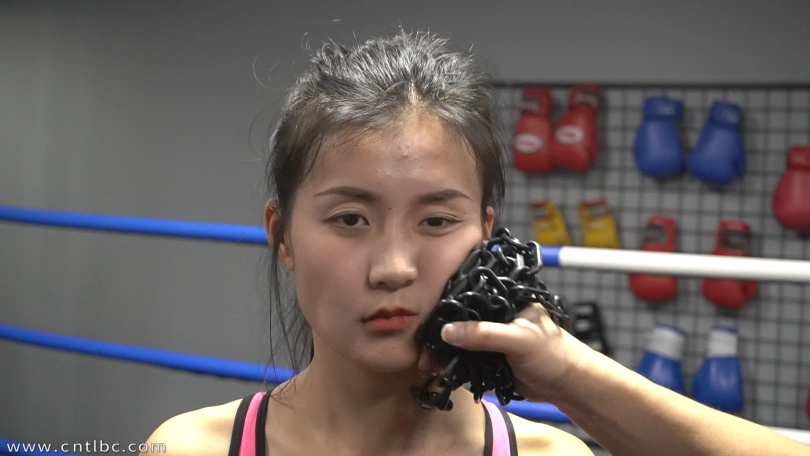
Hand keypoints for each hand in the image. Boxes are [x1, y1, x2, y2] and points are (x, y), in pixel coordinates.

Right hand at [438, 303, 589, 402]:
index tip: (425, 319)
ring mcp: (492, 337)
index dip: (448, 307)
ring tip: (426, 362)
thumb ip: (484, 334)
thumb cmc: (553, 353)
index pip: (470, 297)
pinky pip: (466, 359)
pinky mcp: (490, 358)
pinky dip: (453, 365)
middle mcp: (496, 315)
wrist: (567, 386)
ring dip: (444, 352)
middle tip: (423, 348)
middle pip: (461, 320)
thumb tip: (447, 331)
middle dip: (441, 334)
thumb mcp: (518, 338)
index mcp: (505, 299)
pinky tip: (438, 369)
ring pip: (460, 341)